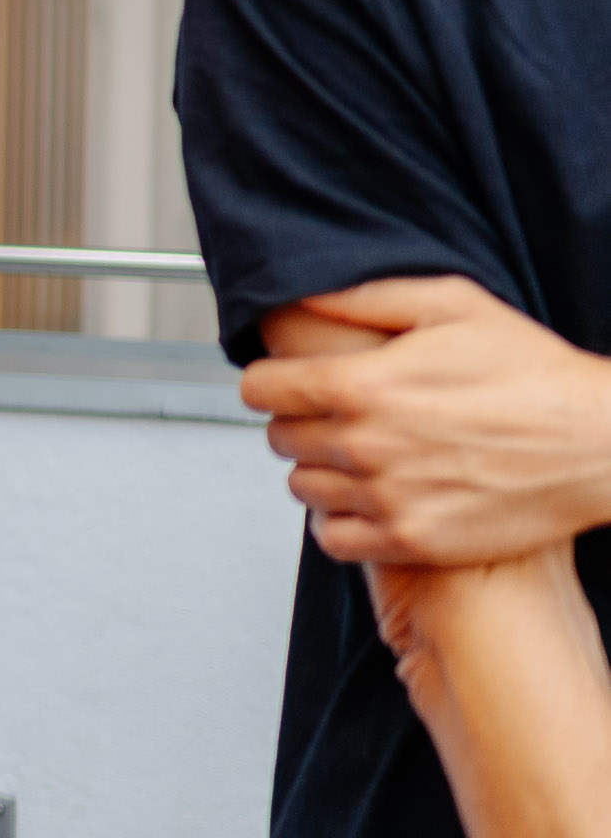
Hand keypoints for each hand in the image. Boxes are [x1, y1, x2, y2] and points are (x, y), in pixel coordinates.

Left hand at [245, 278, 610, 567]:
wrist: (598, 442)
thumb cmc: (534, 373)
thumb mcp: (452, 305)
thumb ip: (366, 298)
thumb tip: (303, 298)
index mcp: (364, 385)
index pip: (260, 389)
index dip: (271, 380)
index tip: (287, 382)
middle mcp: (364, 445)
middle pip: (281, 437)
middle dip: (301, 421)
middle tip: (339, 415)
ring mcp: (386, 497)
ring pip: (302, 487)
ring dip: (320, 470)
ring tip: (360, 455)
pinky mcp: (411, 539)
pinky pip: (333, 538)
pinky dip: (340, 520)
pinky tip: (368, 498)